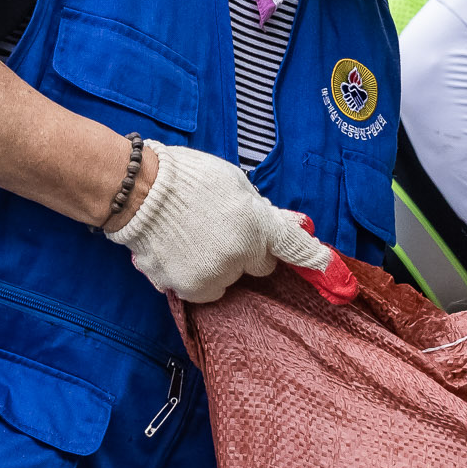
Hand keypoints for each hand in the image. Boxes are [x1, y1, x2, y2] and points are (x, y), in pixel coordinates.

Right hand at [108, 141, 331, 302]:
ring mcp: (213, 276)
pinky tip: (177, 250)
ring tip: (191, 236)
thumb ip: (263, 210)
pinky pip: (201, 288)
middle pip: (257, 266)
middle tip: (219, 226)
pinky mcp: (188, 289)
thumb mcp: (236, 183)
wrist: (137, 191)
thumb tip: (289, 225)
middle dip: (245, 251)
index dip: (313, 258)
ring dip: (216, 264)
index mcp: (257, 224)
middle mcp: (240, 256)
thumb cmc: (187, 178)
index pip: (295, 249)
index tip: (329, 268)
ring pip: (226, 278)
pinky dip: (192, 274)